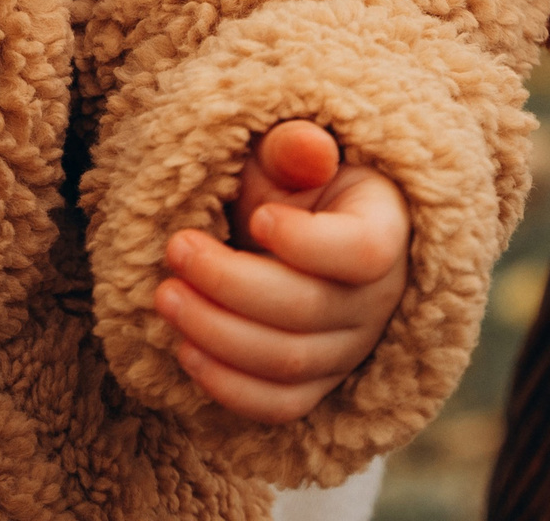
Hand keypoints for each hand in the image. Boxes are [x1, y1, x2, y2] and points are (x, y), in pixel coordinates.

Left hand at [153, 120, 412, 422]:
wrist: (292, 225)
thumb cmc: (290, 181)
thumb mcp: (289, 152)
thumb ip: (294, 148)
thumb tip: (309, 146)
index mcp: (384, 230)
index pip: (363, 251)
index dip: (308, 242)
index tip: (255, 215)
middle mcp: (376, 299)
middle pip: (309, 309)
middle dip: (231, 282)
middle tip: (176, 248)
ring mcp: (349, 349)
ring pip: (288, 361)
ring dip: (218, 333)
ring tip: (165, 295)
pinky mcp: (317, 382)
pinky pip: (280, 404)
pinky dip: (231, 387)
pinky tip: (186, 351)